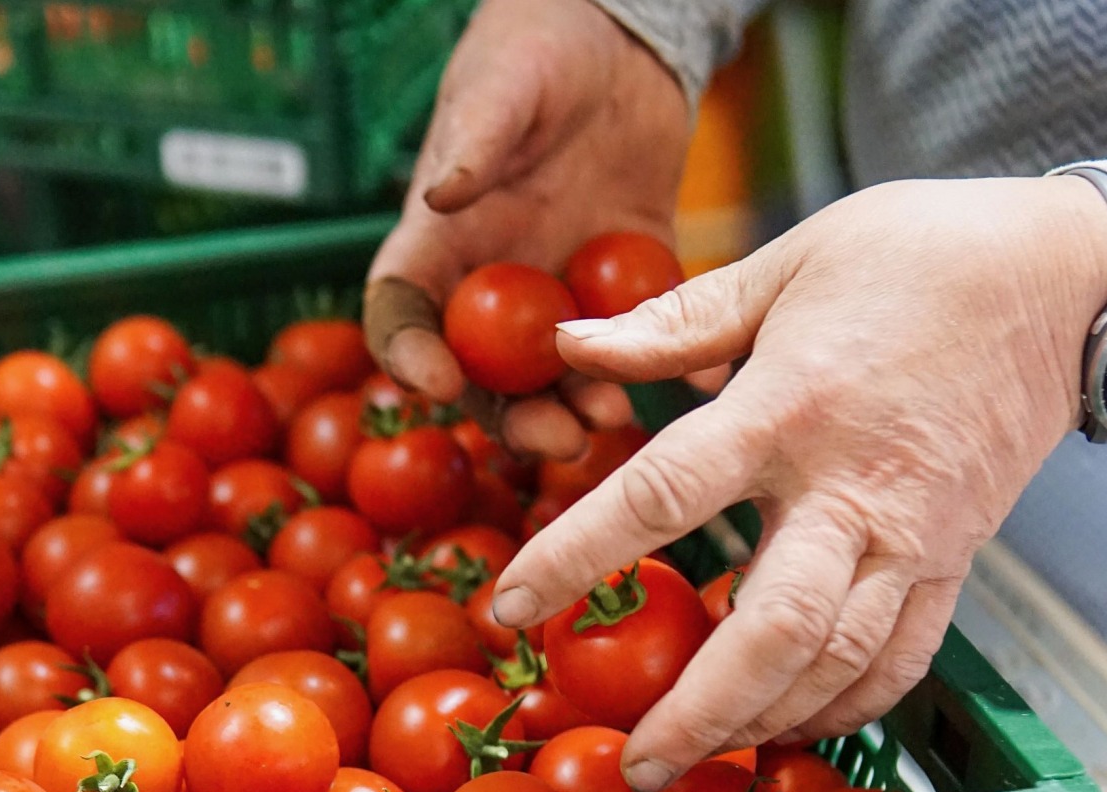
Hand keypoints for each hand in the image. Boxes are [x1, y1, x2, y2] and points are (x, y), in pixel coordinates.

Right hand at [365, 0, 689, 457]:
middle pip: (489, 377)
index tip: (437, 383)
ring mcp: (565, 292)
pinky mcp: (631, 282)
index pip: (405, 314)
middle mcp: (499, 285)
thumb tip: (442, 194)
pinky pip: (650, 335)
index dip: (409, 356)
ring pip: (566, 375)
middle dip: (516, 416)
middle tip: (554, 436)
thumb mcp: (502, 87)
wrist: (619, 38)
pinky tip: (701, 380)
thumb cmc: (536, 51)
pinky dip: (676, 364)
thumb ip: (474, 141)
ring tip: (613, 414)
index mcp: (444, 244)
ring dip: (585, 404)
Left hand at [491, 175, 1106, 791]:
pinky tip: (792, 726)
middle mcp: (853, 488)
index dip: (577, 556)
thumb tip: (572, 345)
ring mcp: (915, 535)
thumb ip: (674, 320)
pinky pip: (905, 658)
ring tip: (695, 758)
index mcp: (789, 406)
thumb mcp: (787, 263)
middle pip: (771, 625)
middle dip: (695, 708)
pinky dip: (846, 706)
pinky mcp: (958, 561)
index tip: (512, 608)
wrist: (1062, 277)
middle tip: (631, 759)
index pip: (663, 496)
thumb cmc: (917, 256)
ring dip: (763, 723)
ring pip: (840, 661)